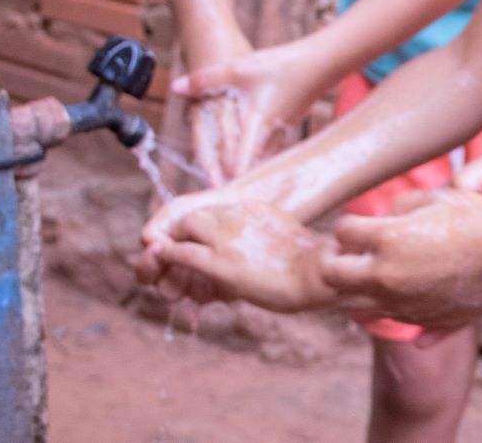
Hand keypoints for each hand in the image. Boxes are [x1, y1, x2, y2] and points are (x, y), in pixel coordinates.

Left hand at [137, 202, 336, 313]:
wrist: (316, 274)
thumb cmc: (309, 263)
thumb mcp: (283, 232)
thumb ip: (264, 230)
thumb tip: (261, 239)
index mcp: (254, 208)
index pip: (216, 210)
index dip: (204, 225)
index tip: (199, 237)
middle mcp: (238, 216)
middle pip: (197, 214)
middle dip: (185, 229)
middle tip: (178, 244)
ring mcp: (228, 238)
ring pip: (187, 227)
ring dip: (176, 240)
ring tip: (170, 253)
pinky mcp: (220, 263)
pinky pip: (184, 253)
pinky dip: (170, 255)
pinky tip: (164, 259)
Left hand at [178, 40, 331, 181]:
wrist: (321, 62)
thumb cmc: (281, 65)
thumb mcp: (240, 68)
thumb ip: (207, 79)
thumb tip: (176, 87)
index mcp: (257, 121)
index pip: (241, 157)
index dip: (229, 176)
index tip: (218, 195)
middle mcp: (270, 132)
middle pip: (250, 165)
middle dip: (234, 182)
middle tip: (218, 201)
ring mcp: (281, 132)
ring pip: (261, 160)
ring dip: (247, 173)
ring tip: (231, 190)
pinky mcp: (288, 127)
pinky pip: (270, 151)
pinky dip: (259, 161)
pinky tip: (254, 167)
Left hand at [321, 188, 481, 330]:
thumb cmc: (479, 220)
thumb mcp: (438, 196)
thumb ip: (401, 205)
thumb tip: (382, 217)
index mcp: (388, 238)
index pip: (342, 231)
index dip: (347, 223)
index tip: (356, 222)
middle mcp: (386, 275)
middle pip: (332, 274)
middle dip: (333, 258)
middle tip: (344, 250)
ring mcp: (400, 303)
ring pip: (351, 304)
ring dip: (351, 286)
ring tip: (364, 270)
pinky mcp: (417, 320)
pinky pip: (381, 317)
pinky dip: (376, 303)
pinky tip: (390, 287)